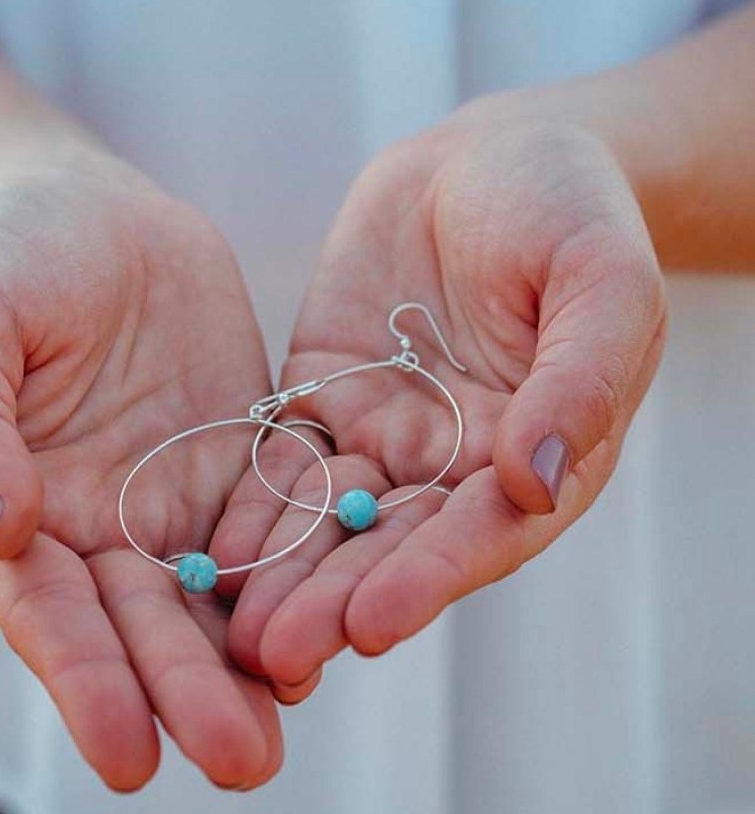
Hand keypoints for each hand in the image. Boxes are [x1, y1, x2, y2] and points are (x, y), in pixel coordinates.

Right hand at [0, 151, 282, 790]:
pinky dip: (300, 579)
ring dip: (251, 667)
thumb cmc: (2, 263)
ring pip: (216, 600)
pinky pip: (277, 529)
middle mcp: (97, 533)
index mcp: (18, 514)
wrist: (88, 215)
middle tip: (245, 765)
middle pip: (145, 629)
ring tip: (289, 728)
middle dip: (190, 697)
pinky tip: (336, 627)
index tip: (129, 758)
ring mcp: (175, 505)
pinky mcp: (242, 467)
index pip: (49, 613)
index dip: (87, 683)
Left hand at [213, 111, 666, 690]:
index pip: (482, 532)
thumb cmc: (570, 210)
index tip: (372, 626)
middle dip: (336, 602)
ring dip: (286, 578)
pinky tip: (211, 559)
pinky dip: (253, 511)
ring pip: (330, 522)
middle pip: (394, 548)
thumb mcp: (601, 280)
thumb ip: (580, 377)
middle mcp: (457, 469)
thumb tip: (538, 479)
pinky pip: (282, 464)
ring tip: (236, 635)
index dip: (429, 578)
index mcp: (539, 458)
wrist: (491, 157)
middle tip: (279, 656)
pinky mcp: (323, 404)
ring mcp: (385, 440)